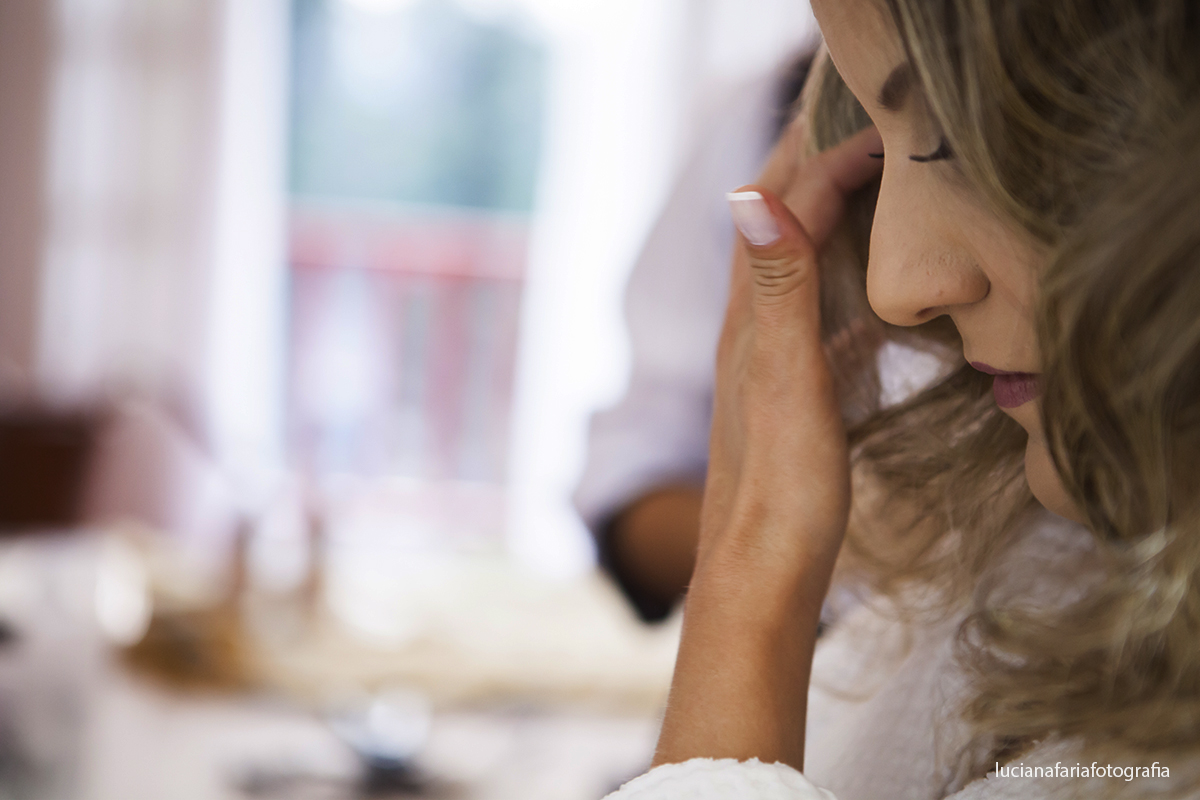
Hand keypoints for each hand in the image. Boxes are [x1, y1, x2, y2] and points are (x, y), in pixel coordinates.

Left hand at [699, 123, 884, 585]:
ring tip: (856, 185)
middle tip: (856, 129)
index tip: (887, 130)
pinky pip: (805, 311)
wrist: (761, 573)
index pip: (784, 209)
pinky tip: (853, 290)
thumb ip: (779, 293)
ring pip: (786, 265)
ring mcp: (763, 362)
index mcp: (750, 318)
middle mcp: (748, 330)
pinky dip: (829, 275)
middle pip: (772, 226)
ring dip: (816, 215)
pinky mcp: (785, 393)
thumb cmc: (782, 489)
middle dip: (807, 168)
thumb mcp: (789, 383)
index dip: (830, 160)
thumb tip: (751, 197)